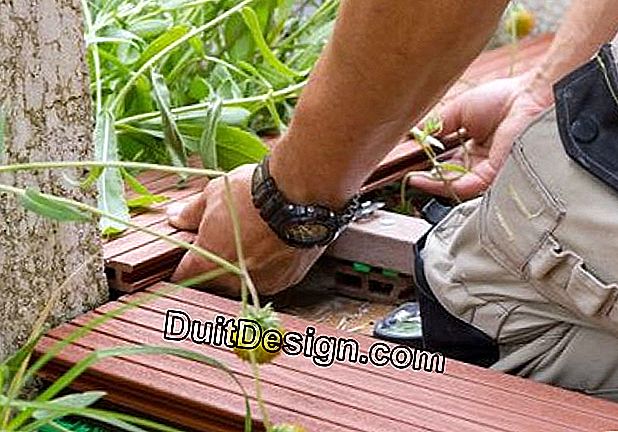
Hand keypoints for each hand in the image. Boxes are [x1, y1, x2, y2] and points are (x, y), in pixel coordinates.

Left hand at [168, 164, 323, 295]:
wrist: (300, 196)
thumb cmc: (253, 194)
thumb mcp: (213, 195)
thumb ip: (191, 213)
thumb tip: (175, 217)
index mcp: (207, 262)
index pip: (183, 275)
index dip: (181, 265)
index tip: (186, 256)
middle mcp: (233, 280)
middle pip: (214, 280)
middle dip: (215, 262)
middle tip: (223, 238)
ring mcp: (262, 283)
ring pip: (244, 281)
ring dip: (243, 266)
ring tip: (252, 238)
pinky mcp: (287, 280)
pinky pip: (270, 277)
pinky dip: (269, 265)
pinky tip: (273, 243)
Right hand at [409, 72, 552, 198]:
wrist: (528, 97)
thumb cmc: (504, 98)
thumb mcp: (459, 110)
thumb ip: (437, 125)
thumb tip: (416, 135)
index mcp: (476, 146)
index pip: (448, 161)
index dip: (429, 164)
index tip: (410, 162)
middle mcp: (482, 161)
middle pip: (449, 176)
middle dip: (428, 177)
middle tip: (408, 175)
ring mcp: (488, 170)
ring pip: (454, 185)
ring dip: (431, 184)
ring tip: (413, 179)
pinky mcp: (492, 176)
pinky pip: (462, 186)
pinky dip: (442, 184)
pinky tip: (426, 179)